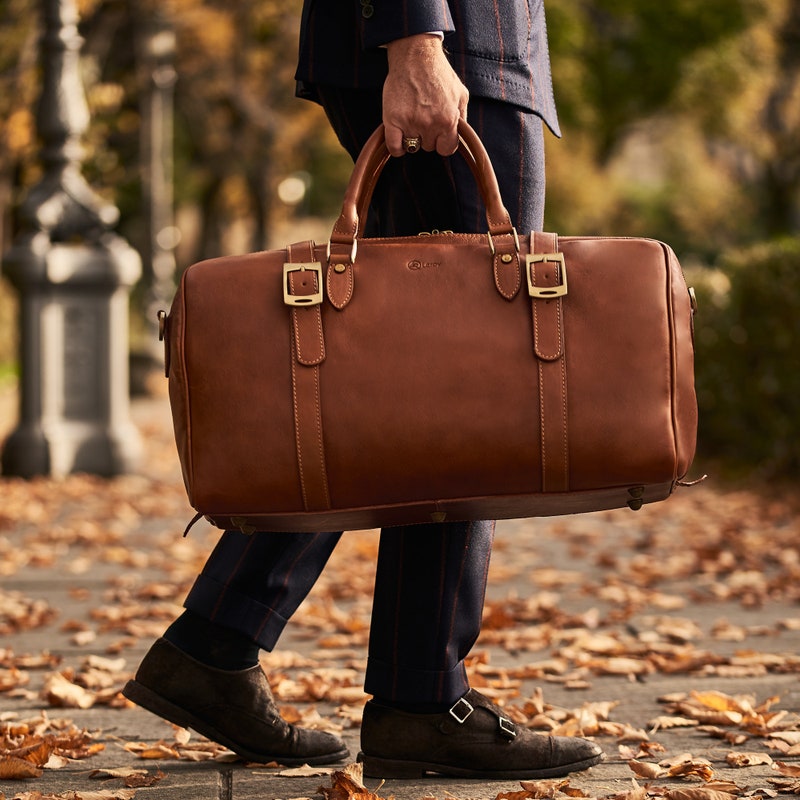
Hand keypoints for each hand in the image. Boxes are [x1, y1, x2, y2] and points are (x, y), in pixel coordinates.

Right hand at [383, 34, 468, 156]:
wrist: (415, 55)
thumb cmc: (438, 72)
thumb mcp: (461, 93)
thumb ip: (462, 117)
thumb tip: (460, 135)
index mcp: (448, 120)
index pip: (447, 149)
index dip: (443, 142)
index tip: (439, 134)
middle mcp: (430, 124)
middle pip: (429, 147)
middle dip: (428, 135)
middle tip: (424, 117)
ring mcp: (410, 122)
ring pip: (413, 146)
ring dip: (412, 137)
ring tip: (412, 119)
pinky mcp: (392, 119)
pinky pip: (394, 147)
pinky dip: (397, 147)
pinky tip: (399, 137)